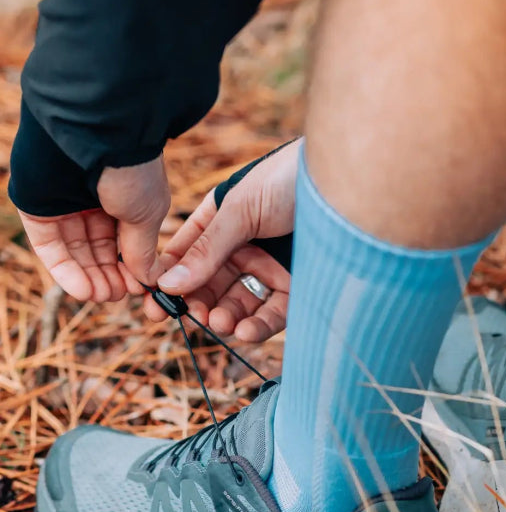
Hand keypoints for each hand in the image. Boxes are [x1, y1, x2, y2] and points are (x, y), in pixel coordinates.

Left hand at [18, 157, 170, 301]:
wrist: (97, 136)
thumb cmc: (132, 171)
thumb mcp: (147, 216)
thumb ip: (141, 252)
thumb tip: (147, 280)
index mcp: (124, 198)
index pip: (123, 241)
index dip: (130, 267)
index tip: (138, 288)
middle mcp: (92, 201)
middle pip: (98, 250)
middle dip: (109, 276)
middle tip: (118, 295)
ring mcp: (63, 205)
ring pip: (75, 252)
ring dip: (89, 279)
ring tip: (102, 296)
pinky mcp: (38, 209)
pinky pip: (50, 247)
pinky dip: (65, 272)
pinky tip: (84, 291)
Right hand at [152, 139, 298, 342]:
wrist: (345, 184)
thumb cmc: (288, 180)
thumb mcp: (240, 211)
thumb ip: (206, 250)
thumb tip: (169, 285)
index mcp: (218, 222)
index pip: (184, 257)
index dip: (168, 281)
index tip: (155, 306)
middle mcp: (241, 247)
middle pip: (210, 285)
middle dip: (199, 304)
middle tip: (194, 317)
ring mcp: (268, 267)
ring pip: (239, 303)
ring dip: (225, 316)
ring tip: (220, 322)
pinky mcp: (297, 286)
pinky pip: (271, 313)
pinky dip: (257, 326)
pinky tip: (244, 331)